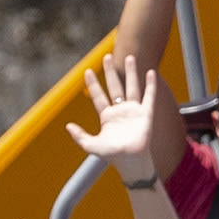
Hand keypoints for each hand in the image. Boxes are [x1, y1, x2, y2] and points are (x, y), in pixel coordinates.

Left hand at [74, 48, 163, 172]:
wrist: (131, 162)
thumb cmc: (113, 156)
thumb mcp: (92, 146)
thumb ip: (79, 136)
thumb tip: (67, 126)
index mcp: (107, 117)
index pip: (99, 96)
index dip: (93, 84)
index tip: (88, 71)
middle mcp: (120, 111)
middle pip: (115, 87)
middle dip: (111, 72)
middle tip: (107, 56)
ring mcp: (134, 111)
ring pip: (131, 87)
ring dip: (131, 72)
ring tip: (130, 57)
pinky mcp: (146, 114)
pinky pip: (148, 96)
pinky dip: (150, 84)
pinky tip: (150, 72)